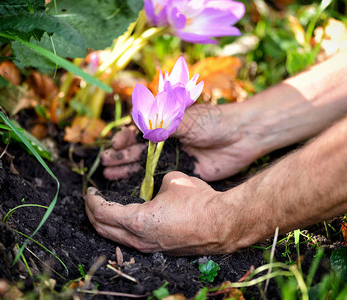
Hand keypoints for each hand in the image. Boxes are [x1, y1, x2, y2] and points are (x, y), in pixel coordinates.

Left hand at [85, 171, 253, 254]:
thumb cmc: (198, 200)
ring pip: (115, 238)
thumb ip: (155, 184)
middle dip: (91, 213)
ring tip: (103, 209)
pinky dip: (121, 229)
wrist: (222, 224)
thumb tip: (154, 188)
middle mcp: (139, 239)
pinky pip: (131, 240)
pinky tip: (126, 219)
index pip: (102, 211)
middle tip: (90, 200)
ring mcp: (149, 247)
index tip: (89, 189)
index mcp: (137, 220)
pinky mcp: (159, 249)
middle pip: (102, 229)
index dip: (92, 199)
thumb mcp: (172, 181)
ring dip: (105, 223)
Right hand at [102, 103, 263, 180]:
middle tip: (105, 163)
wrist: (241, 136)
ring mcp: (173, 158)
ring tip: (109, 174)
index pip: (137, 131)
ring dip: (127, 169)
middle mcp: (166, 142)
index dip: (124, 138)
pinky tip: (130, 187)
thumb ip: (161, 127)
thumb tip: (137, 130)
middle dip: (120, 155)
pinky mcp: (183, 172)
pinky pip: (160, 179)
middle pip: (137, 150)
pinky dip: (145, 183)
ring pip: (144, 165)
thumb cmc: (212, 122)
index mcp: (164, 125)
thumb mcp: (184, 120)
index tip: (115, 145)